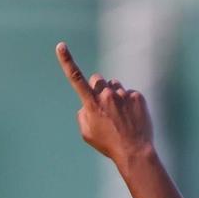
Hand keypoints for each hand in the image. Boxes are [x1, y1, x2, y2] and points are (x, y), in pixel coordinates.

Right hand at [56, 42, 153, 163]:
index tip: (60, 46)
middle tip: (103, 105)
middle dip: (98, 87)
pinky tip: (131, 117)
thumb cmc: (108, 144)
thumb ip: (83, 114)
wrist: (134, 151)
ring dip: (114, 95)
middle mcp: (106, 95)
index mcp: (91, 104)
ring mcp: (123, 94)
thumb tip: (86, 103)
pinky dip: (129, 103)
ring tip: (119, 115)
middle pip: (98, 79)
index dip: (67, 61)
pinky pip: (129, 93)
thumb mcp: (87, 133)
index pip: (75, 78)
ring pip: (114, 85)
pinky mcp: (137, 96)